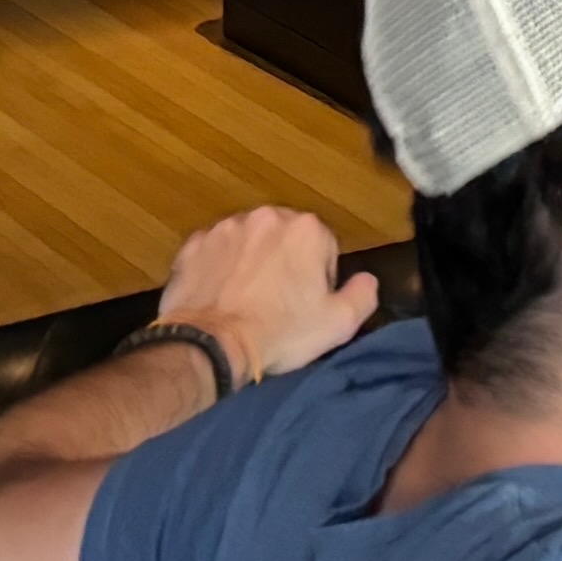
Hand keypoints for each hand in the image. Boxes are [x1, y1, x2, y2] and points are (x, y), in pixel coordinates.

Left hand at [159, 209, 377, 389]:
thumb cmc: (280, 333)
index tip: (304, 305)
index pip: (324, 247)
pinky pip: (214, 251)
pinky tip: (219, 296)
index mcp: (307, 229)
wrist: (212, 345)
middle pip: (285, 238)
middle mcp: (267, 216)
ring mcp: (226, 227)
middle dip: (284, 264)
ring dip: (251, 263)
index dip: (317, 280)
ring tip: (245, 301)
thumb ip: (363, 294)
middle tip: (276, 304)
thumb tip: (367, 279)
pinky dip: (218, 268)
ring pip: (249, 241)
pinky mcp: (195, 243)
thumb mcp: (338, 324)